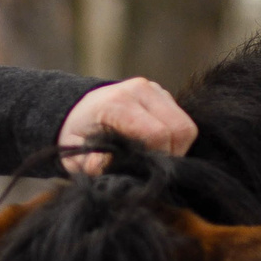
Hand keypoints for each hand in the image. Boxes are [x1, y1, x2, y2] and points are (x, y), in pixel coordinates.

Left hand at [58, 76, 194, 172]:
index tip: (144, 171)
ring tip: (155, 159)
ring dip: (176, 148)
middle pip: (179, 129)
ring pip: (186, 126)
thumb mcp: (73, 151)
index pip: (156, 134)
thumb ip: (88, 162)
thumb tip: (105, 166)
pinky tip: (156, 147)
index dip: (156, 158)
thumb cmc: (77, 133)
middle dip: (171, 155)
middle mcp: (140, 90)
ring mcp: (155, 90)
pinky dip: (175, 139)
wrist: (77, 108)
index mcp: (117, 103)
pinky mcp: (163, 94)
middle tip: (153, 169)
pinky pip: (182, 121)